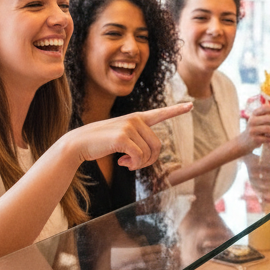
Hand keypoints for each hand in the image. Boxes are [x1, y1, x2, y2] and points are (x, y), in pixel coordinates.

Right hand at [69, 103, 191, 169]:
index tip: (190, 105)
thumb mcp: (122, 138)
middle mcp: (135, 119)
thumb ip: (138, 141)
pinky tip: (121, 163)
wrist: (78, 143)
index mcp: (137, 118)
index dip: (176, 110)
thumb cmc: (101, 143)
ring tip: (126, 162)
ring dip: (139, 164)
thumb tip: (148, 157)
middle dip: (149, 160)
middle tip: (133, 164)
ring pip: (149, 153)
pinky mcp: (123, 137)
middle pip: (158, 145)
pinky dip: (133, 164)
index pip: (160, 113)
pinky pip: (139, 157)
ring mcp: (129, 127)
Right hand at [239, 104, 269, 151]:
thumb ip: (266, 116)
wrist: (244, 142)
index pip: (263, 109)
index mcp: (254, 114)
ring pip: (268, 129)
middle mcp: (252, 121)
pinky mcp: (254, 139)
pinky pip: (266, 138)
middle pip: (268, 118)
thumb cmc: (255, 129)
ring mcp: (253, 130)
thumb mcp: (258, 120)